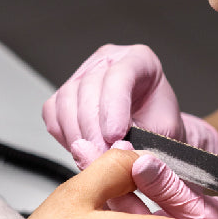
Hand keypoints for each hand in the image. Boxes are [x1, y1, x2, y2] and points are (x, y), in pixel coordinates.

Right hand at [42, 44, 217, 168]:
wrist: (152, 134)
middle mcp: (107, 62)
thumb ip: (145, 142)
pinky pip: (53, 115)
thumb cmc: (160, 128)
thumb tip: (117, 152)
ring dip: (78, 136)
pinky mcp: (63, 96)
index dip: (114, 107)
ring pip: (66, 102)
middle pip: (88, 89)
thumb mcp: (164, 134)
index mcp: (139, 59)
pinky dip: (64, 136)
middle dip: (94, 130)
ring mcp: (82, 76)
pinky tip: (83, 149)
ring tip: (95, 158)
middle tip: (103, 157)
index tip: (115, 136)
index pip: (119, 75)